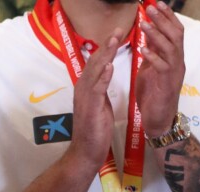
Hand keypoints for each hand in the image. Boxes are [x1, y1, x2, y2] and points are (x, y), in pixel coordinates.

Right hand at [66, 29, 122, 171]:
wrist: (86, 153)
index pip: (95, 64)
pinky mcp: (90, 109)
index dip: (105, 49)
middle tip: (117, 29)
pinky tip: (109, 65)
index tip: (115, 35)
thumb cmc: (94, 133)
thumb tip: (105, 76)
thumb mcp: (99, 107)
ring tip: (114, 40)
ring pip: (95, 72)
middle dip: (106, 46)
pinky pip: (97, 90)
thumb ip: (101, 91)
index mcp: (85, 90)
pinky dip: (102, 77)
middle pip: (94, 63)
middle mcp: (82, 91)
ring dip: (105, 55)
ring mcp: (85, 99)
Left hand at [136, 1, 184, 136]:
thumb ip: (151, 55)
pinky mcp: (167, 84)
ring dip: (156, 34)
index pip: (174, 31)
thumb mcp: (150, 71)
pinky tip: (143, 48)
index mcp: (173, 58)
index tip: (156, 4)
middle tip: (149, 7)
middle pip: (175, 34)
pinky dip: (153, 56)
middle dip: (163, 19)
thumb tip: (147, 38)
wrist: (158, 120)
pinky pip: (162, 66)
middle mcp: (178, 62)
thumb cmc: (153, 97)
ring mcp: (174, 73)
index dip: (167, 17)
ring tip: (143, 24)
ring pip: (170, 48)